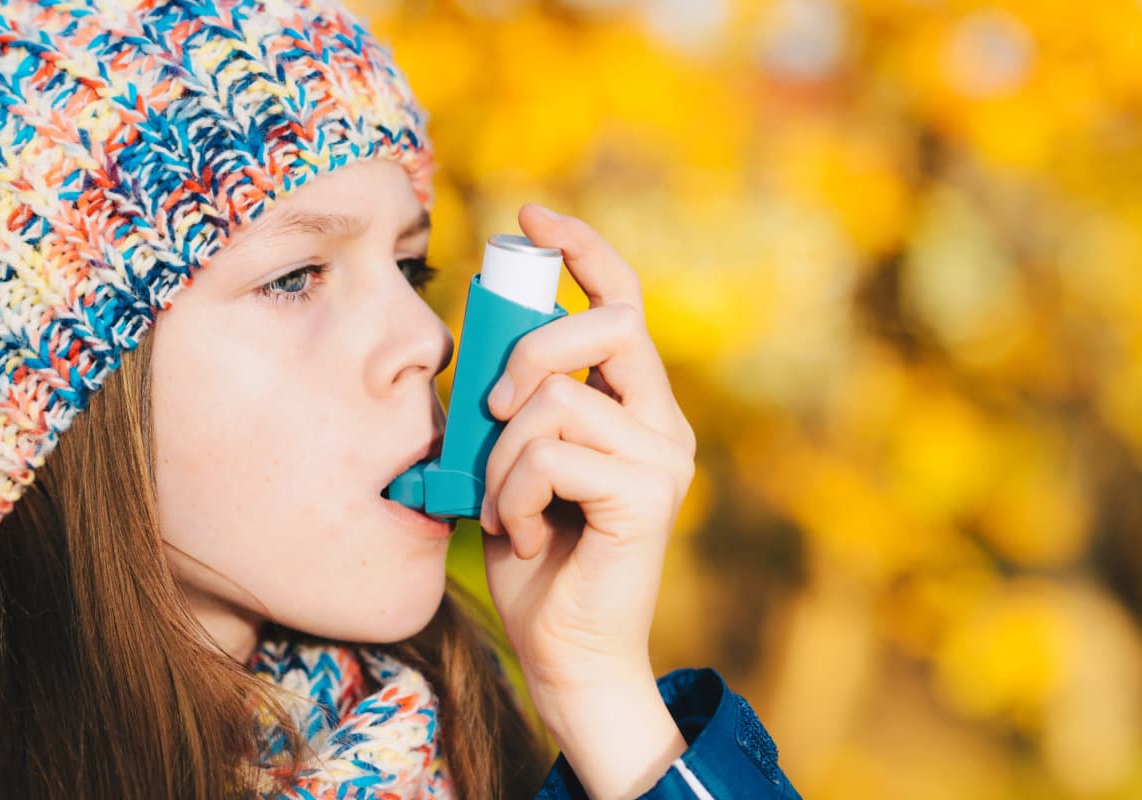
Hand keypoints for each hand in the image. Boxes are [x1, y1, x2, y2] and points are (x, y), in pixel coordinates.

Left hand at [479, 203, 696, 714]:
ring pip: (555, 400)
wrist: (565, 653)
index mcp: (634, 408)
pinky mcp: (646, 495)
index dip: (582, 250)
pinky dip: (510, 492)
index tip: (531, 216)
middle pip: (606, 323)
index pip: (622, 303)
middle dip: (528, 352)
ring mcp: (662, 458)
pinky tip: (518, 533)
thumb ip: (514, 405)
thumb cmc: (535, 557)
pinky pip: (550, 453)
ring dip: (502, 458)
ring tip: (504, 507)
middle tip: (491, 410)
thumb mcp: (513, 462)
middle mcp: (661, 424)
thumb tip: (478, 345)